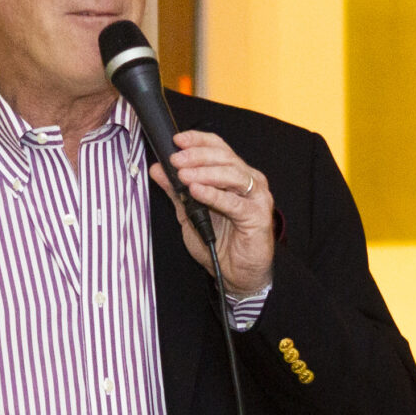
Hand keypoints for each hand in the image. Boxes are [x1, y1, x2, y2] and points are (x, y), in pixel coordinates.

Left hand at [152, 130, 272, 298]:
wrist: (237, 274)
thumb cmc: (220, 243)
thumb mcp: (189, 213)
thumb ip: (176, 190)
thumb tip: (157, 169)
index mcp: (234, 175)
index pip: (218, 147)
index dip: (198, 140)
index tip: (176, 140)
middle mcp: (249, 181)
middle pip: (224, 157)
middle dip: (197, 156)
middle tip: (176, 160)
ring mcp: (256, 197)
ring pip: (232, 175)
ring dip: (205, 173)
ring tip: (183, 175)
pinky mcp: (258, 216)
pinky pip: (235, 203)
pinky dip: (214, 195)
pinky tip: (197, 191)